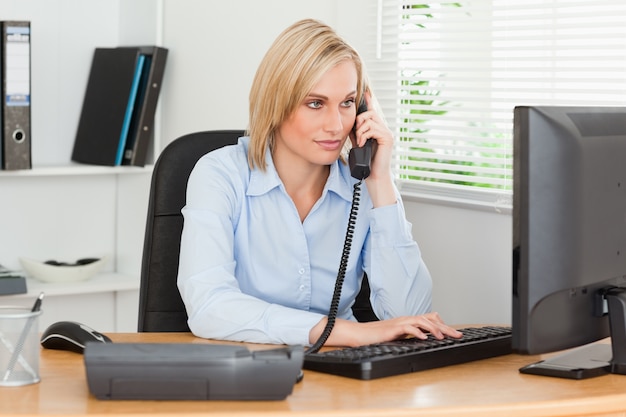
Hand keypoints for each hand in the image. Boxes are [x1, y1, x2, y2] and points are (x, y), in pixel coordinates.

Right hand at [310, 312, 462, 347]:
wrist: (358, 334)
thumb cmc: (375, 337)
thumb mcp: (396, 336)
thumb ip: (408, 335)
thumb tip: (422, 339)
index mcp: (407, 321)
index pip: (429, 319)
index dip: (443, 325)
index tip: (454, 333)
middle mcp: (405, 319)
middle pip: (429, 319)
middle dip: (445, 327)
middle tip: (457, 335)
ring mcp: (399, 323)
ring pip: (421, 321)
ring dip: (434, 329)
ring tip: (443, 337)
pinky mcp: (392, 328)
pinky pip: (407, 327)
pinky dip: (417, 332)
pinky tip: (424, 337)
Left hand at [352, 92, 393, 178]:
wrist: (373, 175)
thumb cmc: (366, 161)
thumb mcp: (358, 142)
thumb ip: (355, 132)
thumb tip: (349, 122)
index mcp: (377, 129)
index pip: (373, 112)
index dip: (369, 101)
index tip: (366, 92)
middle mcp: (384, 129)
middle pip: (371, 113)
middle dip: (359, 120)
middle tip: (356, 132)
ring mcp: (387, 133)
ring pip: (370, 120)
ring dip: (360, 130)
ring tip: (359, 141)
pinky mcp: (387, 139)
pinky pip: (373, 129)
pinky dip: (364, 135)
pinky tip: (362, 143)